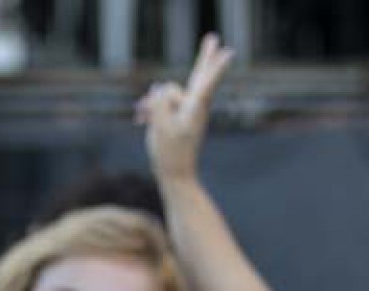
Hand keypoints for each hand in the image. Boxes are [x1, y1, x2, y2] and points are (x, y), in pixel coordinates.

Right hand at [135, 33, 234, 184]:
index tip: (230, 53)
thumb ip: (159, 102)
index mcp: (194, 109)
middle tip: (213, 38)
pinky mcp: (180, 117)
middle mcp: (194, 106)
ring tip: (139, 116)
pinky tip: (139, 118)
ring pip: (169, 95)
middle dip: (205, 57)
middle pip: (199, 76)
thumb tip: (159, 86)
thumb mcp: (160, 126)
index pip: (206, 83)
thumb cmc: (169, 153)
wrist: (175, 175)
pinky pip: (165, 105)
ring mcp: (188, 111)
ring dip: (153, 103)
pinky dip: (153, 109)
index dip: (216, 67)